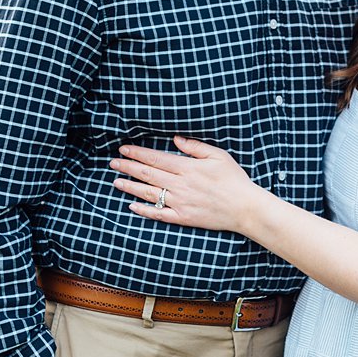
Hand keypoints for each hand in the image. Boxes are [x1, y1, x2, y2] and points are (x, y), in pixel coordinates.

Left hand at [111, 137, 263, 233]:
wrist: (244, 208)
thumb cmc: (234, 179)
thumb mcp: (218, 155)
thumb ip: (195, 147)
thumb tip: (175, 139)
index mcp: (187, 168)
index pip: (156, 158)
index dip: (137, 153)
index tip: (124, 149)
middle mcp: (180, 185)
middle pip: (148, 174)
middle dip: (128, 167)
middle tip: (113, 162)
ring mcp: (180, 203)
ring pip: (149, 194)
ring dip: (130, 186)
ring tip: (116, 181)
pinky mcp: (183, 217)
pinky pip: (159, 214)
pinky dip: (144, 211)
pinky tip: (132, 206)